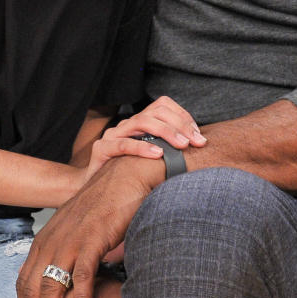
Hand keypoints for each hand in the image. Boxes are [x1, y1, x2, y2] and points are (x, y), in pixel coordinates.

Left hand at [17, 156, 161, 297]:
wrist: (124, 176)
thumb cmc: (103, 205)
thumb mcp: (75, 231)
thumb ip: (67, 254)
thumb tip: (67, 283)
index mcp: (44, 240)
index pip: (24, 283)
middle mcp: (51, 241)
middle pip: (33, 290)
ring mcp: (71, 240)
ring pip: (52, 286)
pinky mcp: (92, 239)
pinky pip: (82, 275)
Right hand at [84, 96, 205, 178]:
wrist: (95, 192)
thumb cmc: (129, 175)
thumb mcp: (154, 160)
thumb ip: (171, 150)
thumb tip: (200, 147)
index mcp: (140, 124)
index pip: (163, 105)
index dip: (183, 116)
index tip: (198, 135)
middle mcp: (127, 125)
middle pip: (156, 111)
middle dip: (179, 124)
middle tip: (196, 142)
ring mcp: (113, 135)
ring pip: (141, 121)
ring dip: (166, 132)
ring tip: (182, 146)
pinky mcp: (101, 149)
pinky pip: (123, 144)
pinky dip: (142, 147)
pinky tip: (158, 154)